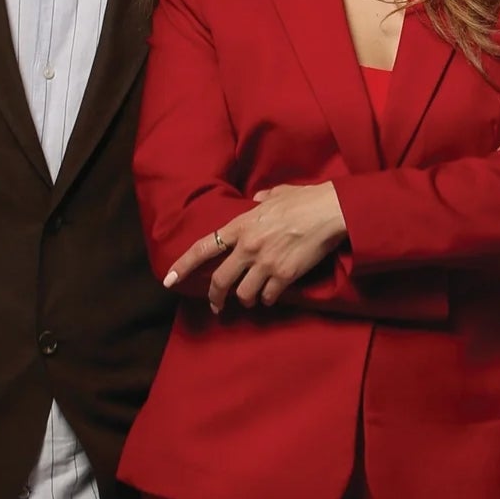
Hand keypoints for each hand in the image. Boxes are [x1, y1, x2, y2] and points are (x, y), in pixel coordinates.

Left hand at [163, 181, 347, 312]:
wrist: (330, 212)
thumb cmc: (306, 200)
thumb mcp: (279, 193)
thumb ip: (264, 199)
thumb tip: (259, 199)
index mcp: (241, 226)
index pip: (204, 247)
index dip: (183, 265)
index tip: (169, 280)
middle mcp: (248, 247)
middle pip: (220, 281)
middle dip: (215, 297)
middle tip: (217, 305)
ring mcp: (265, 264)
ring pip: (243, 294)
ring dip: (246, 299)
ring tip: (252, 297)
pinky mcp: (284, 276)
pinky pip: (268, 297)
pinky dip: (268, 299)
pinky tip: (272, 295)